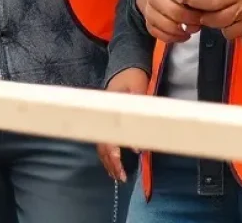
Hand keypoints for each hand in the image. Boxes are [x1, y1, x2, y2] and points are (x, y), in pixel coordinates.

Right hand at [97, 67, 147, 181]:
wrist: (126, 64)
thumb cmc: (133, 75)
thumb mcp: (139, 85)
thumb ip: (139, 105)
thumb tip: (139, 135)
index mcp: (108, 107)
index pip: (108, 132)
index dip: (115, 148)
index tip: (128, 157)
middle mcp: (102, 115)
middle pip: (102, 144)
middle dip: (111, 163)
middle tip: (122, 177)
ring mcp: (103, 117)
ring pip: (101, 145)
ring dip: (108, 162)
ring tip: (119, 176)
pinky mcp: (106, 120)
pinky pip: (104, 141)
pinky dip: (108, 156)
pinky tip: (114, 165)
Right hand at [136, 0, 201, 43]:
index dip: (194, 1)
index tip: (204, 5)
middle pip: (176, 13)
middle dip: (192, 19)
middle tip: (202, 19)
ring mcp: (149, 11)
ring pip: (169, 27)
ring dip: (185, 30)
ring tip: (195, 27)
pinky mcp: (148, 24)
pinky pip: (162, 36)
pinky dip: (176, 38)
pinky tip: (184, 34)